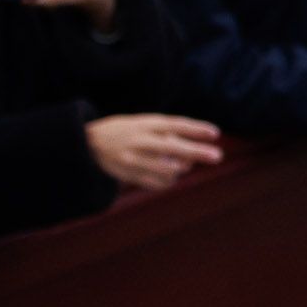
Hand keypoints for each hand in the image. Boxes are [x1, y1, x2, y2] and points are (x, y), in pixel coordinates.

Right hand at [86, 112, 224, 191]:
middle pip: (173, 147)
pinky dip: (169, 181)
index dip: (196, 129)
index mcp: (144, 124)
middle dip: (197, 152)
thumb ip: (166, 132)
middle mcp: (139, 141)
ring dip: (182, 168)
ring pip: (167, 168)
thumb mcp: (142, 123)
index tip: (215, 133)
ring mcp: (133, 159)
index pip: (175, 124)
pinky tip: (170, 176)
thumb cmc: (123, 131)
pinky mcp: (128, 175)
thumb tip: (192, 151)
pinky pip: (156, 183)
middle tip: (218, 156)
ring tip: (184, 165)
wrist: (88, 144)